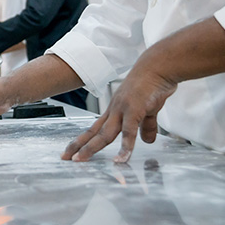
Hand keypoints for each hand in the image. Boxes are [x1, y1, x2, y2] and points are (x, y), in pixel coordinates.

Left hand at [61, 59, 177, 163]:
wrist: (158, 66)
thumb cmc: (152, 84)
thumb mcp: (148, 109)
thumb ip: (146, 125)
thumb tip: (147, 140)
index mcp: (115, 110)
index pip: (95, 128)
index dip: (83, 140)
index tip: (72, 151)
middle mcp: (114, 110)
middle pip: (94, 132)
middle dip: (79, 146)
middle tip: (66, 158)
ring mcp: (122, 109)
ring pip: (105, 133)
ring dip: (92, 147)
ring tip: (81, 159)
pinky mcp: (135, 109)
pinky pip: (129, 131)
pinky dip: (125, 146)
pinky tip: (121, 159)